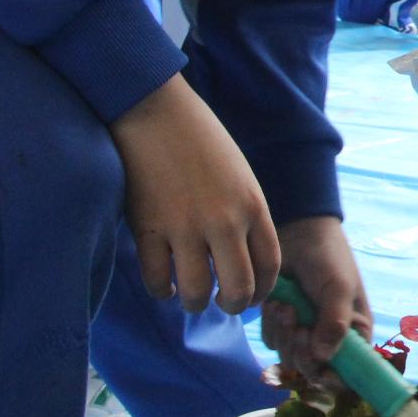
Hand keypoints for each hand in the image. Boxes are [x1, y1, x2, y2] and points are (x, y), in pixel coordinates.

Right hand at [110, 75, 279, 314]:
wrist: (155, 110)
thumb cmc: (199, 140)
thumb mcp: (239, 175)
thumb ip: (245, 215)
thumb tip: (243, 259)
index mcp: (253, 205)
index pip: (269, 267)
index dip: (262, 291)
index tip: (252, 296)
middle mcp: (224, 221)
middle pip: (238, 288)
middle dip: (234, 306)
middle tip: (223, 304)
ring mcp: (185, 227)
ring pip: (197, 292)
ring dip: (195, 303)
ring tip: (191, 298)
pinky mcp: (148, 228)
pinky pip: (157, 279)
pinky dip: (161, 290)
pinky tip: (165, 286)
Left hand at [260, 216, 371, 378]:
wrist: (298, 232)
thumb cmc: (329, 257)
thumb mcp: (339, 288)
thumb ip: (335, 323)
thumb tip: (323, 359)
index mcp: (355, 334)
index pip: (349, 373)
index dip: (334, 377)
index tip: (320, 366)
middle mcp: (330, 339)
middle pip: (314, 371)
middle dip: (303, 352)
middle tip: (299, 328)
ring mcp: (305, 332)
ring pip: (289, 357)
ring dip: (285, 335)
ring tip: (287, 306)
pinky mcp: (281, 324)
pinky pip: (272, 340)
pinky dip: (272, 325)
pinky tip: (278, 302)